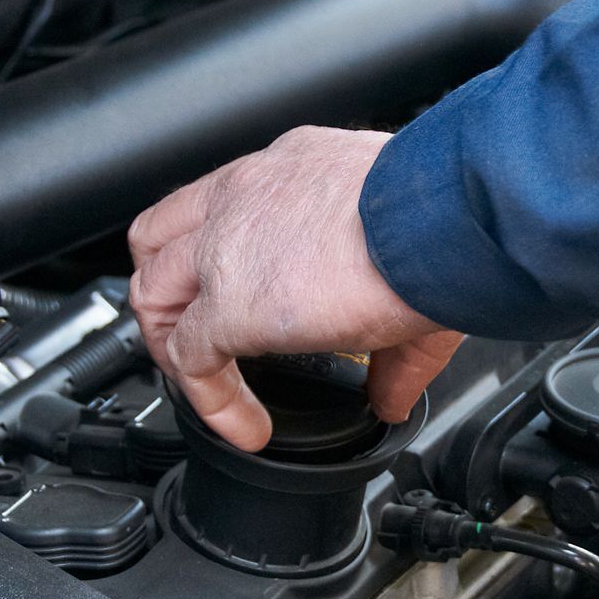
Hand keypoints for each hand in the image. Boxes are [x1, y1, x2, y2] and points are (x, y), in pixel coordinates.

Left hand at [128, 126, 463, 450]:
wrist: (446, 218)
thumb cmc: (442, 220)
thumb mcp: (407, 266)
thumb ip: (391, 344)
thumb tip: (392, 395)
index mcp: (288, 172)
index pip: (219, 204)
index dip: (212, 253)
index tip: (236, 297)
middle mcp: (245, 197)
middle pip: (160, 239)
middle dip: (169, 293)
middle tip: (196, 338)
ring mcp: (226, 247)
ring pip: (153, 291)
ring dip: (170, 345)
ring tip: (207, 387)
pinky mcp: (228, 304)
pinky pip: (188, 360)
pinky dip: (208, 402)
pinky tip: (245, 426)